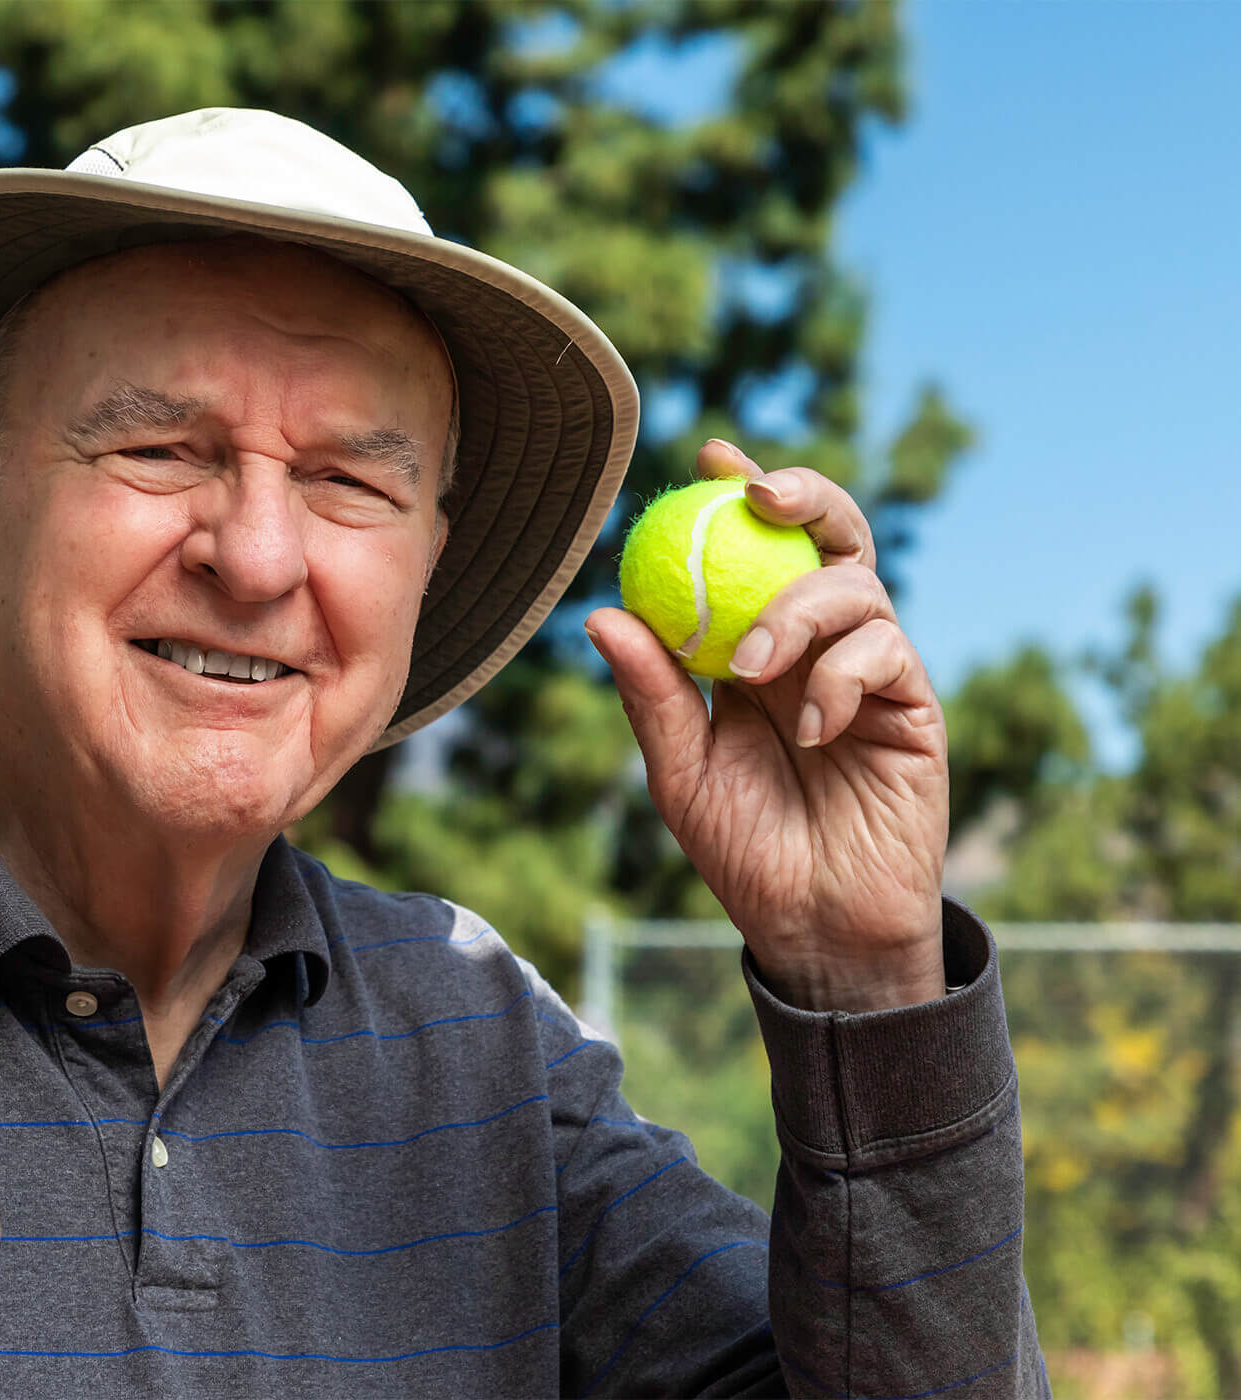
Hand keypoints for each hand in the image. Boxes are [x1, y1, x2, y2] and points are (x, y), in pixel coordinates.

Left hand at [587, 439, 948, 1010]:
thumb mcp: (680, 770)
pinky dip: (840, 678)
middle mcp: (819, 647)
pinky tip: (812, 730)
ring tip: (752, 669)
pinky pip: (886, 654)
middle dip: (803, 496)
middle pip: (830, 538)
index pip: (755, 552)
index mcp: (759, 648)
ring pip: (856, 587)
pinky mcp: (914, 706)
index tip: (707, 454)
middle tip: (757, 492)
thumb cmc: (743, 850)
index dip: (740, 494)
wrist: (813, 925)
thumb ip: (652, 694)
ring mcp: (871, 672)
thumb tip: (602, 614)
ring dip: (797, 611)